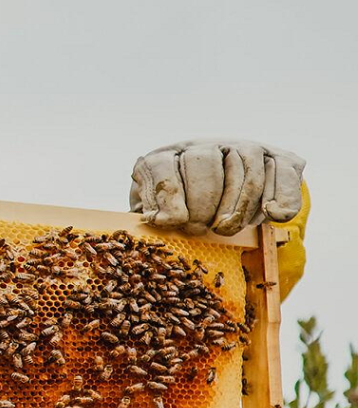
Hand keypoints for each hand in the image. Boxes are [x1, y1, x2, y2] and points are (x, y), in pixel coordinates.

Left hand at [129, 139, 304, 235]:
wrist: (217, 209)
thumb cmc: (181, 216)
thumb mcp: (159, 215)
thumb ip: (158, 213)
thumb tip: (164, 218)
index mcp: (167, 156)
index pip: (161, 166)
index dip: (167, 198)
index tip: (173, 222)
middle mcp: (205, 144)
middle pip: (203, 163)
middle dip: (202, 205)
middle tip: (199, 229)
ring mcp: (244, 147)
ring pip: (245, 169)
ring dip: (237, 206)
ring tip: (225, 229)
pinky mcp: (278, 158)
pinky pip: (284, 172)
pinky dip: (282, 194)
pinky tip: (272, 213)